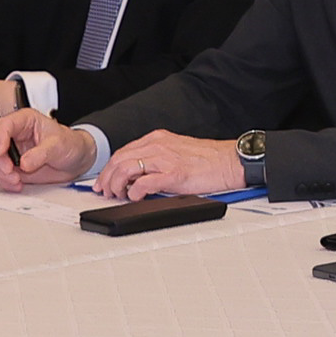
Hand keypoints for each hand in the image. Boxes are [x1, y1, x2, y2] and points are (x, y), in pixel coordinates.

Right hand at [0, 107, 90, 188]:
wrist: (76, 160)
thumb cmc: (69, 144)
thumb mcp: (58, 145)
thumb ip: (41, 154)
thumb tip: (24, 163)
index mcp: (25, 121)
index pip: (5, 125)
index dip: (0, 138)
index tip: (1, 152)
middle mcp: (15, 135)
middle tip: (9, 171)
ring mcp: (12, 151)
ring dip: (1, 172)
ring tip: (16, 180)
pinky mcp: (13, 166)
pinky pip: (0, 174)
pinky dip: (5, 181)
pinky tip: (16, 184)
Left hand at [95, 131, 242, 200]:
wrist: (231, 162)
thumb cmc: (209, 160)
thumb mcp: (177, 152)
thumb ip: (157, 159)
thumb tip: (139, 176)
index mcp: (158, 139)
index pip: (123, 152)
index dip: (109, 169)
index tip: (104, 181)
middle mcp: (158, 146)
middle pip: (119, 160)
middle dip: (107, 178)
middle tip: (105, 192)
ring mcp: (165, 159)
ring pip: (126, 169)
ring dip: (116, 185)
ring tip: (118, 196)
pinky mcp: (174, 174)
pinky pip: (144, 183)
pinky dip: (134, 192)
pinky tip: (136, 197)